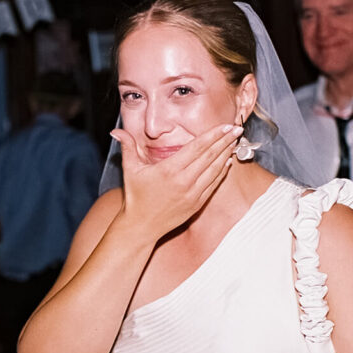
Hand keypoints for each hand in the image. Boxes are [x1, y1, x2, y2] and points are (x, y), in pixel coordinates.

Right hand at [112, 123, 240, 239]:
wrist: (141, 227)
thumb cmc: (135, 197)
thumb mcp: (130, 170)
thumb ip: (127, 147)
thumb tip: (115, 130)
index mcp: (169, 170)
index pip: (198, 147)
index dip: (214, 135)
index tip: (226, 126)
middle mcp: (184, 181)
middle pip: (210, 156)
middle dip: (225, 141)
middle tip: (237, 128)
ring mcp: (193, 194)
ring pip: (215, 170)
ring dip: (226, 154)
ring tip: (234, 141)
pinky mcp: (197, 203)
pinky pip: (213, 184)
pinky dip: (222, 172)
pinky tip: (228, 161)